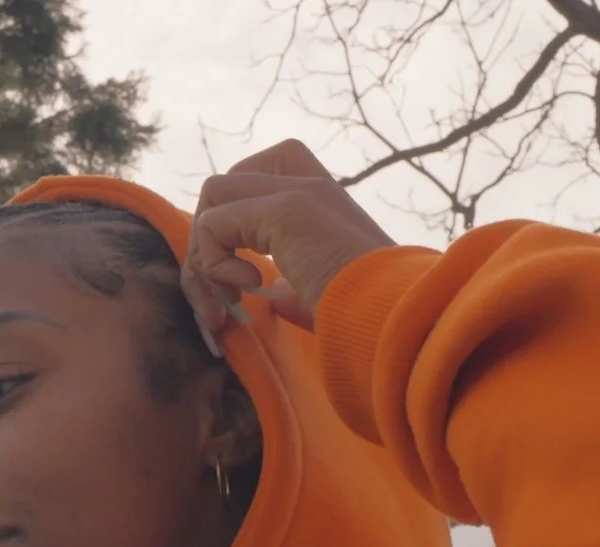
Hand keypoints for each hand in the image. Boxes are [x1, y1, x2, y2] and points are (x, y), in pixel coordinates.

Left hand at [181, 139, 396, 342]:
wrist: (392, 317)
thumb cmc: (365, 316)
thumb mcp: (324, 294)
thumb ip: (295, 287)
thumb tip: (273, 296)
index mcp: (321, 200)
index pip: (254, 176)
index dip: (230, 219)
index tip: (241, 271)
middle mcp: (309, 184)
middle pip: (224, 185)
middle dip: (206, 243)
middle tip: (220, 299)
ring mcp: (297, 191)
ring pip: (213, 196)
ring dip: (207, 255)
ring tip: (234, 298)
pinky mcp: (285, 209)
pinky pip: (214, 223)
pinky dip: (216, 264)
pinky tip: (251, 290)